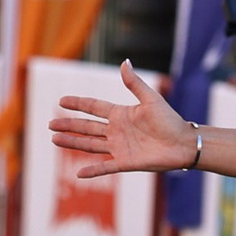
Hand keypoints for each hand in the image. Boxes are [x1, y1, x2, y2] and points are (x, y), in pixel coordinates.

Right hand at [47, 60, 195, 177]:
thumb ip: (134, 83)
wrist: (185, 144)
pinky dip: (93, 171)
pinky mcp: (126, 162)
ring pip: (90, 144)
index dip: (78, 104)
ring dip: (72, 142)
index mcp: (121, 114)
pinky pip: (106, 167)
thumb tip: (125, 62)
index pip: (94, 107)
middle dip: (68, 125)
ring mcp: (120, 147)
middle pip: (87, 127)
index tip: (61, 101)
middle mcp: (117, 131)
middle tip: (50, 124)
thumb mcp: (151, 99)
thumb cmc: (170, 120)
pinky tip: (78, 173)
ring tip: (54, 139)